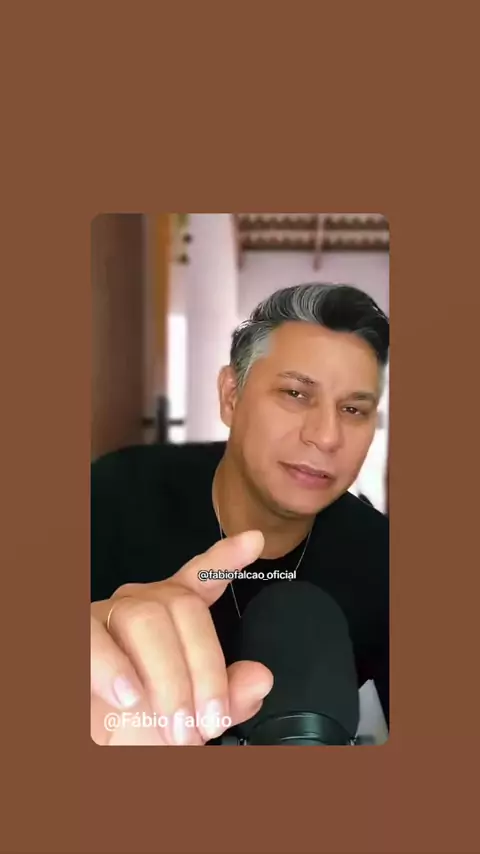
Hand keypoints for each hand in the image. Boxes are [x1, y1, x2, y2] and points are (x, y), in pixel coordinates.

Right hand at [91, 531, 272, 744]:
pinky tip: (129, 697)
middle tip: (209, 723)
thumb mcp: (194, 718)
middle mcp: (142, 605)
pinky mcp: (76, 636)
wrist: (100, 751)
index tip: (254, 541)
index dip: (225, 559)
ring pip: (145, 619)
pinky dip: (113, 668)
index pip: (201, 578)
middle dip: (205, 669)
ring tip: (176, 726)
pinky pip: (92, 638)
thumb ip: (228, 698)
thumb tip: (261, 678)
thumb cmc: (145, 728)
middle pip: (184, 606)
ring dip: (167, 679)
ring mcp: (107, 616)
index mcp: (174, 616)